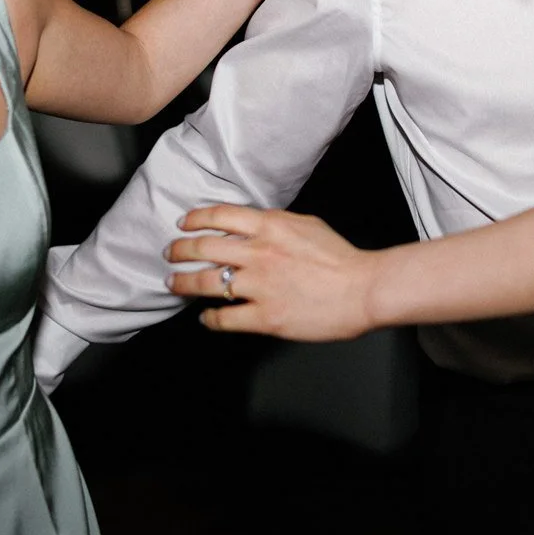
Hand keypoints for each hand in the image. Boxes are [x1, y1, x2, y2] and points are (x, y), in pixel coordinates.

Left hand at [166, 204, 378, 341]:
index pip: (219, 216)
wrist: (363, 289)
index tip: (184, 224)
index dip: (195, 219)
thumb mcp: (306, 225)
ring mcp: (259, 286)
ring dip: (184, 282)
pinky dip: (209, 318)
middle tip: (171, 253)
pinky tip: (205, 317)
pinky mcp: (265, 316)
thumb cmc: (341, 258)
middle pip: (204, 248)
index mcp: (270, 226)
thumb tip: (254, 225)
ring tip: (174, 282)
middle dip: (180, 250)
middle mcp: (258, 253)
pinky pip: (224, 318)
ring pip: (206, 283)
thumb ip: (276, 223)